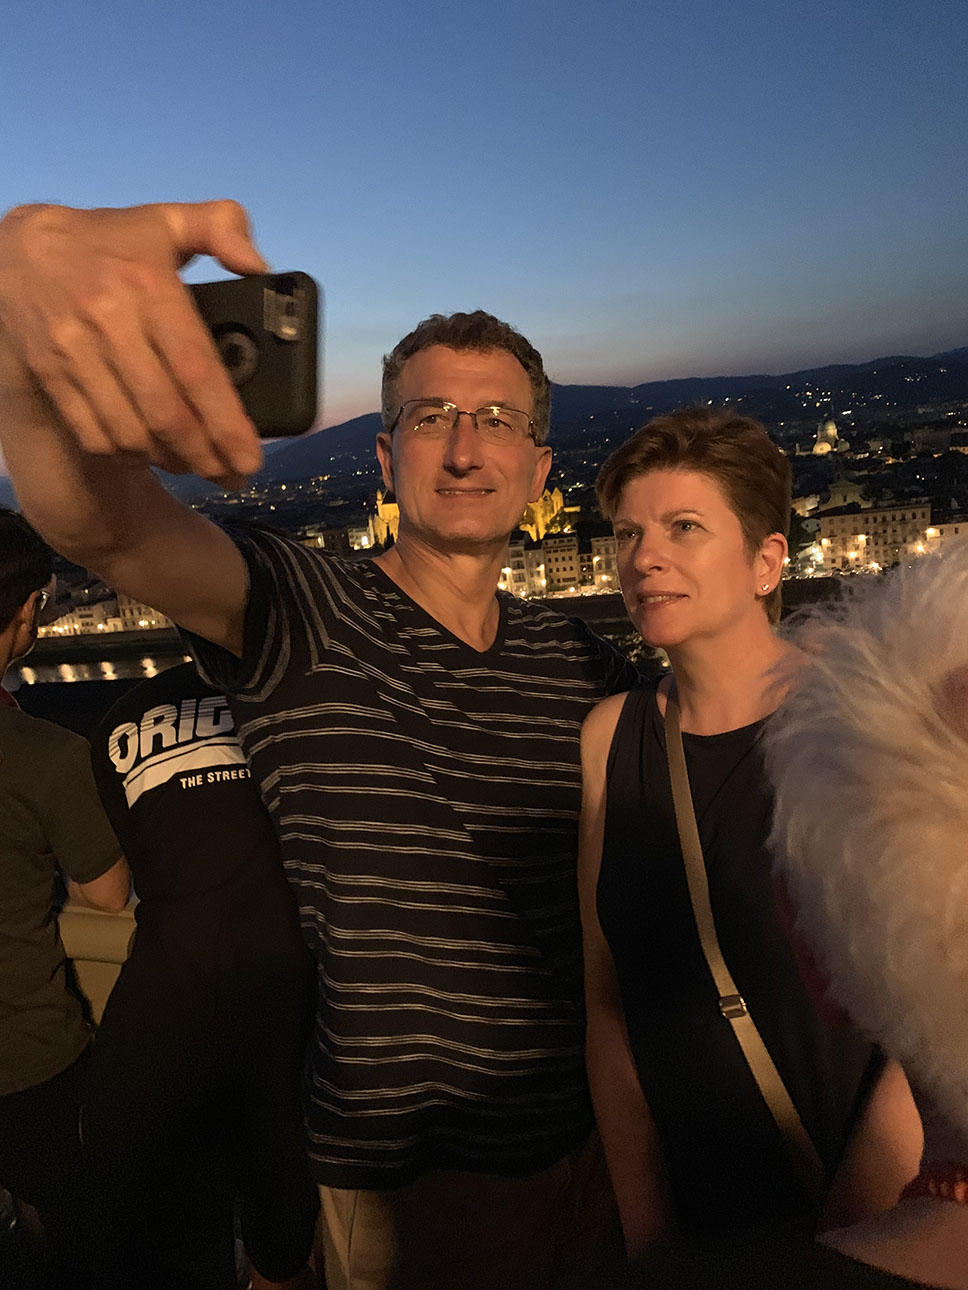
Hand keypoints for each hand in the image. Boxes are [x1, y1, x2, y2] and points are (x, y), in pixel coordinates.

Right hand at [0, 200, 269, 485]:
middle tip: (232, 475)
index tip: (250, 456)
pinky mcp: (52, 374)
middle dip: (205, 456)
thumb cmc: (110, 242)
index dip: (227, 422)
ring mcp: (74, 351)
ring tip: (197, 465)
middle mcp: (109, 321)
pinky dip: (128, 455)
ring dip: (170, 461)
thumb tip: (258, 265)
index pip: (195, 368)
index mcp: (148, 286)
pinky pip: (94, 434)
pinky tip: (152, 454)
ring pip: (130, 432)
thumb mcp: (168, 218)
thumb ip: (223, 226)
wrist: (19, 250)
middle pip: (166, 413)